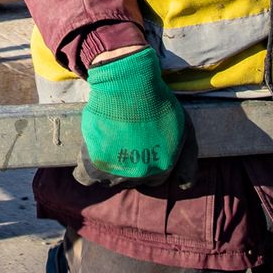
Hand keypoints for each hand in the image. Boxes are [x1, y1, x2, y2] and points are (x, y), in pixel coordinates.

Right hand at [73, 47, 196, 188]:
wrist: (128, 84)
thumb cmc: (158, 102)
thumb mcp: (185, 130)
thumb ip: (188, 161)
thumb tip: (184, 187)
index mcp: (162, 168)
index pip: (153, 179)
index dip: (146, 164)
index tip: (139, 149)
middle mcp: (140, 175)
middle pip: (130, 181)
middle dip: (128, 166)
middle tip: (123, 143)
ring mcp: (115, 172)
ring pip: (108, 181)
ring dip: (107, 168)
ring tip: (108, 145)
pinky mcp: (93, 163)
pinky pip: (85, 177)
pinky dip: (86, 168)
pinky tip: (90, 153)